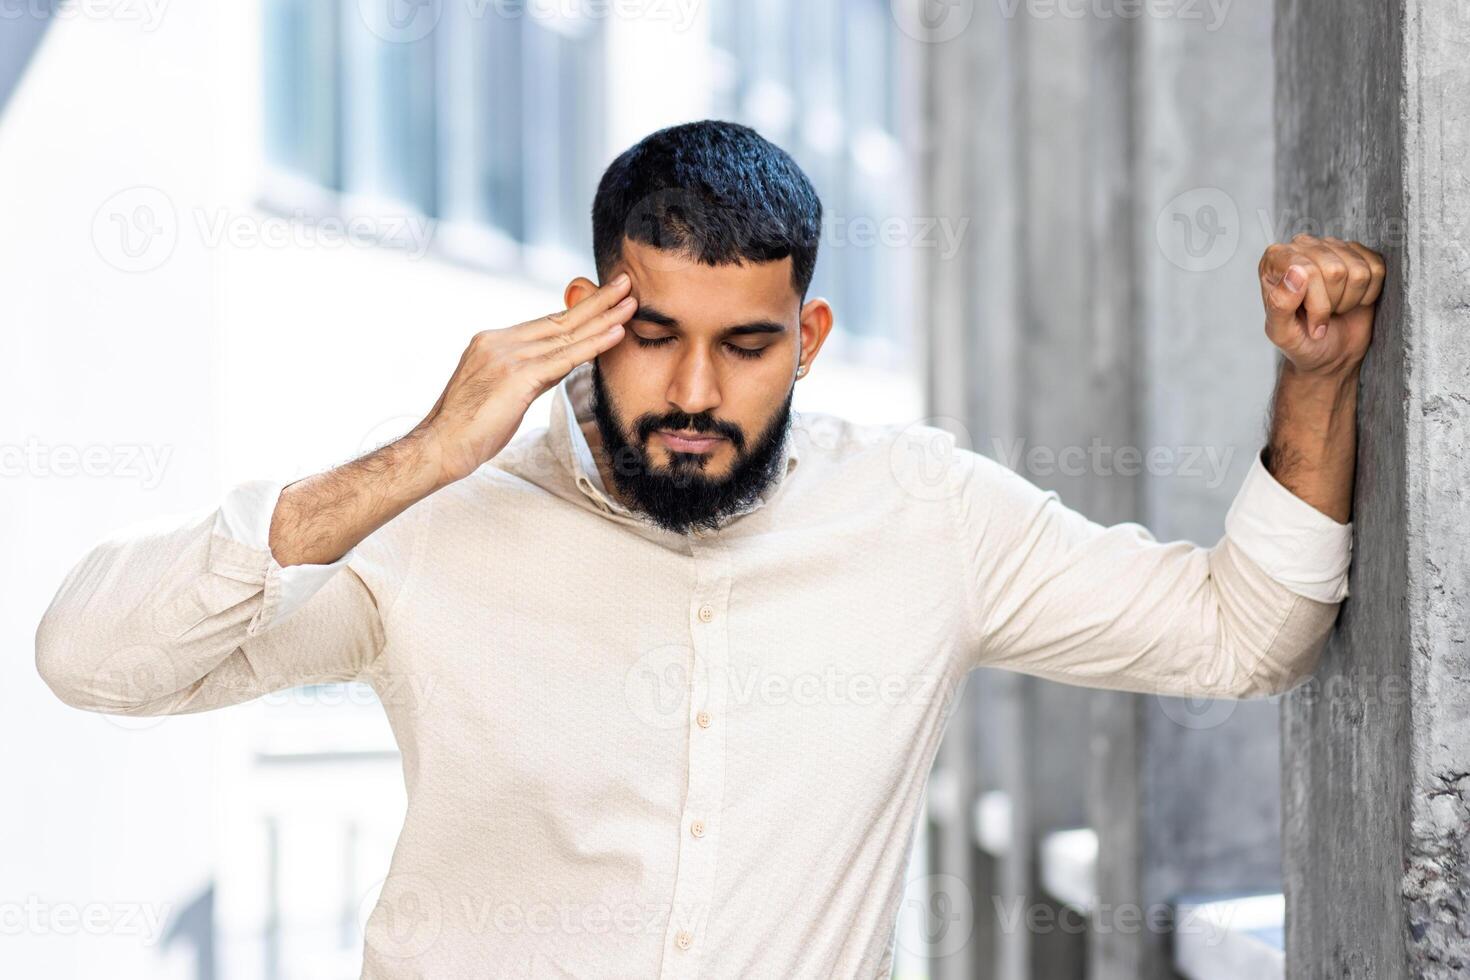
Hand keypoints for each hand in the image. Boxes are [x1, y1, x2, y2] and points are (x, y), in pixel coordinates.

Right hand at [414, 274, 635, 486]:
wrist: (439, 446)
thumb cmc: (468, 429)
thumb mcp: (500, 392)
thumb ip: (527, 373)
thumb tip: (556, 366)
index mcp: (492, 341)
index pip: (544, 322)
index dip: (577, 311)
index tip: (604, 298)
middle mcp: (499, 341)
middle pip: (559, 319)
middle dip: (596, 301)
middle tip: (625, 282)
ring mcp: (507, 356)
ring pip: (566, 335)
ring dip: (604, 318)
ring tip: (631, 302)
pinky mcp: (517, 377)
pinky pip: (565, 358)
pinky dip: (593, 345)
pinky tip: (616, 333)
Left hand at [1258, 234, 1385, 377]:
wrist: (1329, 352)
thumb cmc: (1301, 341)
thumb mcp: (1281, 334)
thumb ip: (1279, 305)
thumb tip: (1295, 272)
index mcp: (1275, 259)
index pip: (1307, 271)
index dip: (1317, 305)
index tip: (1311, 325)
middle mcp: (1302, 245)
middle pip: (1334, 270)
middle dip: (1333, 303)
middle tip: (1323, 316)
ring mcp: (1332, 246)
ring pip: (1358, 270)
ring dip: (1351, 299)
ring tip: (1335, 307)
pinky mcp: (1359, 253)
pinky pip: (1377, 269)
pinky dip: (1369, 293)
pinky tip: (1353, 299)